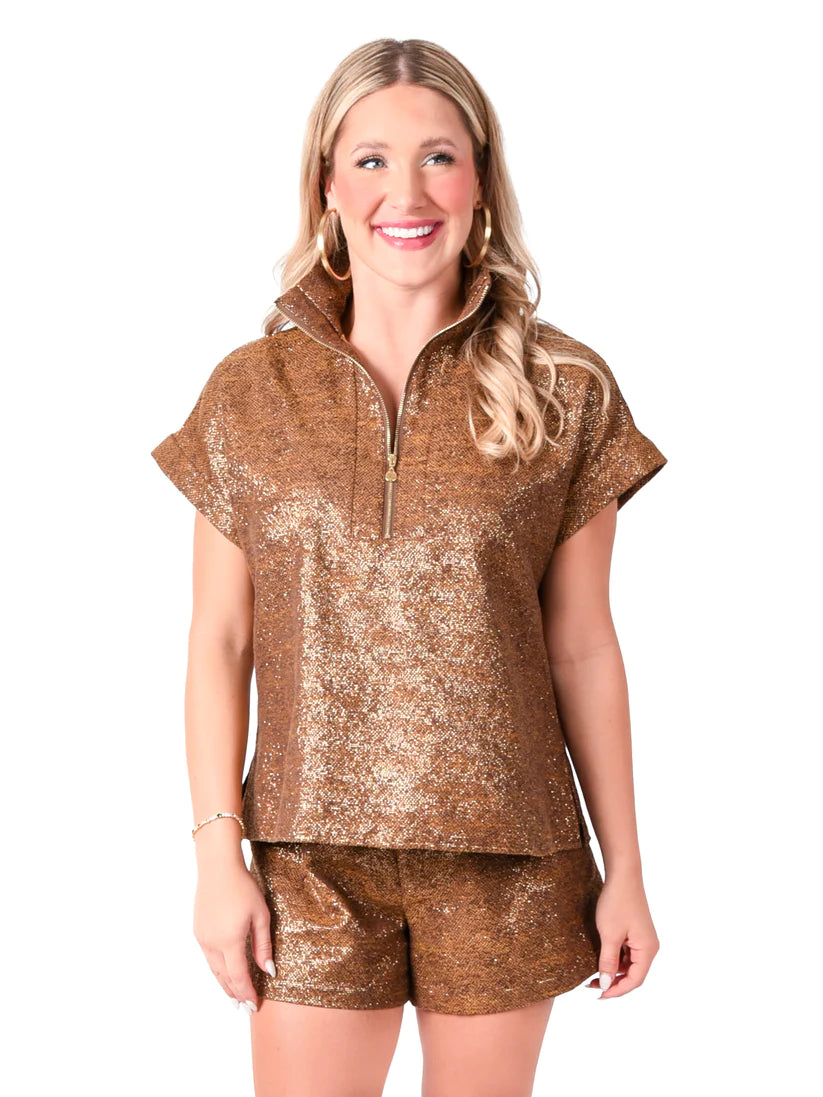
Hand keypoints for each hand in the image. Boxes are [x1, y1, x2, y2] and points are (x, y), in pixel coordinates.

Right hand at [193, 859, 274, 1014]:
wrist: (218, 868)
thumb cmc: (243, 888)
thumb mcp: (260, 915)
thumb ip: (263, 945)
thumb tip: (269, 970)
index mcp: (230, 942)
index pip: (239, 977)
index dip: (247, 993)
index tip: (255, 1005)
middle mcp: (213, 944)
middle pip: (224, 978)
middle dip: (236, 994)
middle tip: (245, 1007)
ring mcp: (203, 938)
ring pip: (214, 970)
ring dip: (225, 984)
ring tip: (235, 996)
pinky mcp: (198, 932)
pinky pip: (209, 958)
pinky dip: (218, 970)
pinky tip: (225, 971)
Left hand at [587, 873, 659, 998]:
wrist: (622, 875)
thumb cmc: (617, 903)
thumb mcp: (609, 935)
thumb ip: (607, 961)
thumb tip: (605, 984)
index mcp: (647, 950)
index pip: (635, 980)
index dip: (617, 990)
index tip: (599, 995)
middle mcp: (649, 946)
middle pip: (633, 974)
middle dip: (613, 982)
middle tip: (591, 986)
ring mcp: (642, 938)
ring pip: (629, 964)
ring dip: (612, 971)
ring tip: (592, 974)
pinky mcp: (635, 931)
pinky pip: (626, 952)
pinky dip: (614, 958)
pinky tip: (599, 959)